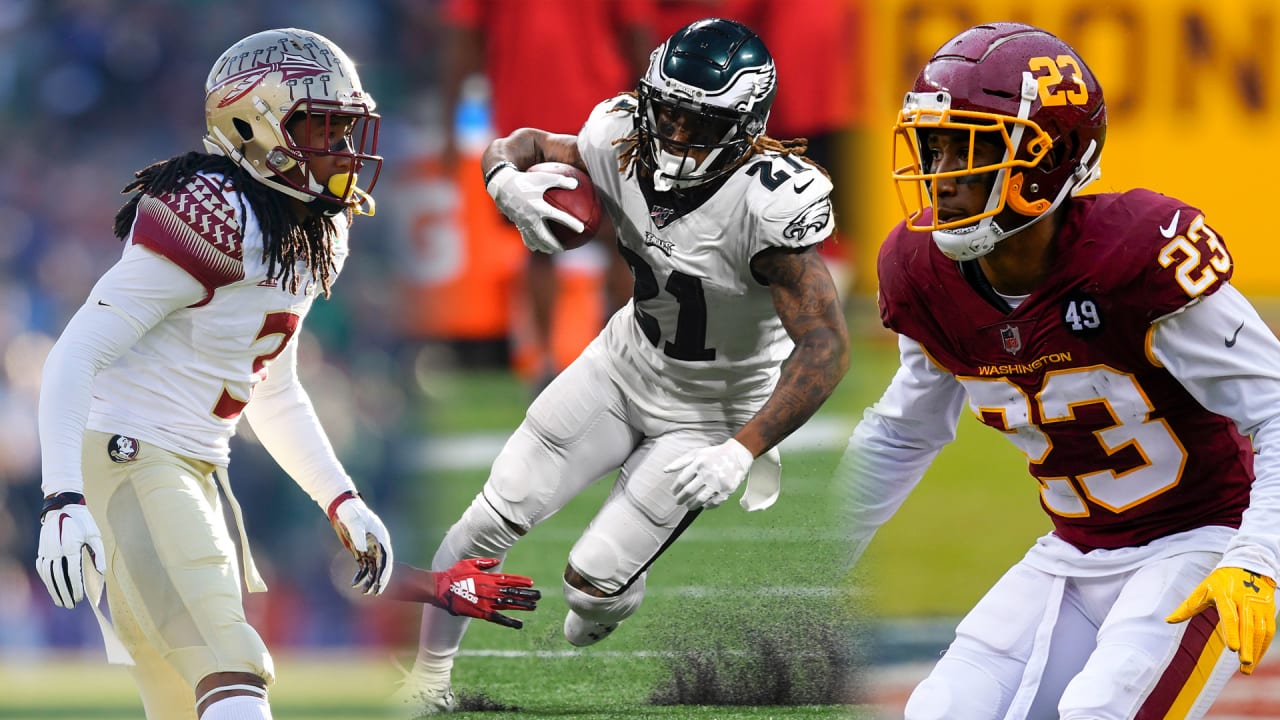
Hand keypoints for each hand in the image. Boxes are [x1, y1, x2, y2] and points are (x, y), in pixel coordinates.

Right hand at [36, 494, 105, 608]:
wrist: (62, 506)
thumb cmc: (83, 522)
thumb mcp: (95, 535)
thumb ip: (98, 554)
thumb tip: (101, 573)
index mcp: (70, 546)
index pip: (72, 572)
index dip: (75, 587)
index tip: (79, 598)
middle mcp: (55, 549)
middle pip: (58, 577)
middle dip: (64, 593)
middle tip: (70, 605)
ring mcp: (46, 550)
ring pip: (48, 575)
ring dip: (54, 590)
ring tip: (60, 602)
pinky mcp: (41, 549)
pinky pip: (42, 568)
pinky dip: (46, 580)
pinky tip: (51, 588)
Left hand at [327, 491, 392, 594]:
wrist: (342, 507)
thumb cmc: (350, 512)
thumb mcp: (353, 521)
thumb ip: (358, 534)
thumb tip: (362, 550)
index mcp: (380, 537)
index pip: (386, 557)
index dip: (385, 571)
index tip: (381, 582)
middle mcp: (377, 545)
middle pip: (382, 565)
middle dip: (380, 579)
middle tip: (376, 592)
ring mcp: (369, 549)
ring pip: (373, 568)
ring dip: (370, 580)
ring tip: (366, 593)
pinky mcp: (360, 552)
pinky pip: (363, 566)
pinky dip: (360, 575)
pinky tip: (354, 584)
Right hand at [434, 558, 540, 628]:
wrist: (441, 588)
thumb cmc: (453, 574)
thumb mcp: (469, 563)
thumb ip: (484, 563)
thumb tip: (496, 562)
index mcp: (488, 578)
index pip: (509, 579)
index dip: (521, 582)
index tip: (531, 583)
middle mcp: (491, 589)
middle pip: (513, 592)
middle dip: (527, 594)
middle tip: (539, 596)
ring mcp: (487, 601)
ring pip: (509, 603)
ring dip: (522, 605)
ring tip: (534, 606)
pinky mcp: (481, 612)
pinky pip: (498, 618)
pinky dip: (510, 621)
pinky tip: (519, 624)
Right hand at [487, 165, 583, 253]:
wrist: (502, 186)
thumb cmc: (524, 180)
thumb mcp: (542, 177)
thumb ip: (560, 180)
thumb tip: (577, 184)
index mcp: (539, 207)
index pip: (558, 216)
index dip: (570, 223)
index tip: (581, 229)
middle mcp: (531, 218)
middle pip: (544, 237)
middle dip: (554, 245)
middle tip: (563, 250)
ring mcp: (523, 223)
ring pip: (534, 240)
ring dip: (543, 247)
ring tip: (550, 251)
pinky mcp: (517, 224)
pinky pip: (525, 237)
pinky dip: (532, 243)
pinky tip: (536, 246)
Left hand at [665, 438, 753, 510]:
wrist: (737, 454)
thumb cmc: (714, 454)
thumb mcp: (696, 453)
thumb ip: (680, 462)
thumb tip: (665, 470)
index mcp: (698, 463)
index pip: (682, 480)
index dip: (675, 488)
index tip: (674, 492)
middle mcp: (707, 473)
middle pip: (689, 491)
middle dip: (681, 499)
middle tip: (678, 502)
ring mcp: (718, 482)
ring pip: (700, 499)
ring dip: (692, 505)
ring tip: (689, 506)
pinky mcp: (727, 489)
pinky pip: (714, 502)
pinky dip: (707, 506)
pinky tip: (703, 505)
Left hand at [1167, 566, 1275, 673]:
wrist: (1247, 565)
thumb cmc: (1220, 581)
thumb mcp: (1202, 589)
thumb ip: (1187, 607)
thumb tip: (1167, 620)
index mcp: (1226, 595)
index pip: (1230, 616)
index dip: (1232, 632)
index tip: (1232, 648)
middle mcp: (1245, 600)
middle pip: (1248, 626)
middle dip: (1247, 646)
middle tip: (1244, 664)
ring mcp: (1259, 606)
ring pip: (1261, 630)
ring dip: (1256, 650)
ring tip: (1247, 669)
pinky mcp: (1268, 610)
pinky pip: (1268, 631)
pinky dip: (1264, 646)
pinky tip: (1257, 658)